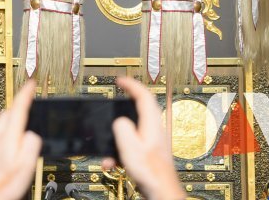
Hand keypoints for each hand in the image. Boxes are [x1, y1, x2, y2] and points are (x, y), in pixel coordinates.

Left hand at [0, 81, 42, 199]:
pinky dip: (7, 131)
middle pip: (6, 114)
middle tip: (29, 98)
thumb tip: (34, 133)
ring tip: (23, 117)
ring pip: (1, 124)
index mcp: (7, 141)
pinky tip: (11, 142)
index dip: (25, 93)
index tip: (31, 82)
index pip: (17, 109)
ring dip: (12, 116)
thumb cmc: (0, 191)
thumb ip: (31, 147)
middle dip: (18, 103)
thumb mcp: (24, 169)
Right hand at [103, 77, 184, 199]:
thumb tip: (119, 121)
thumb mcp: (131, 148)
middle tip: (116, 100)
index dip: (131, 85)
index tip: (120, 81)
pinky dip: (120, 151)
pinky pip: (132, 145)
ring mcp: (152, 142)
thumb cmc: (151, 173)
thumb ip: (123, 129)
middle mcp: (154, 130)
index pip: (143, 95)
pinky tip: (113, 162)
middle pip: (139, 110)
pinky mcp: (149, 154)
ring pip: (133, 130)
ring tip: (107, 147)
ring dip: (118, 137)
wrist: (161, 192)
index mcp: (152, 124)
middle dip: (124, 106)